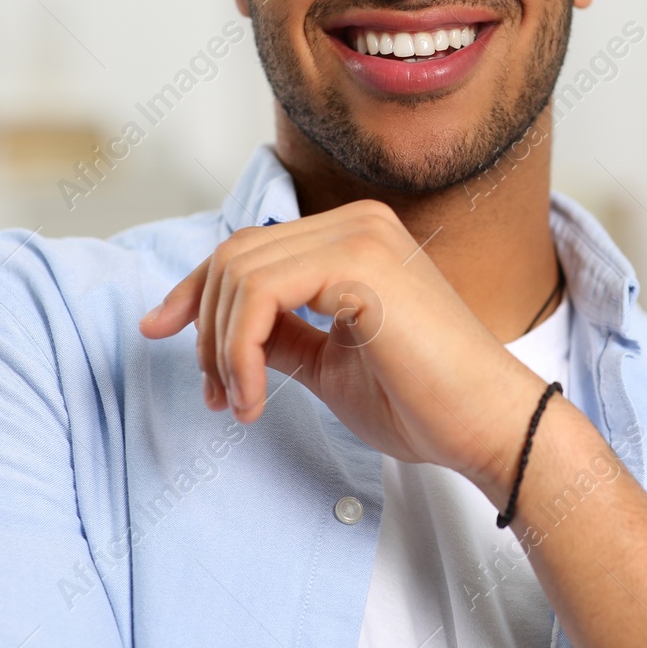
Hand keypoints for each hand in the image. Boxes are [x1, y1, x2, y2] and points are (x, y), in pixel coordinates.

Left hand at [138, 200, 546, 499]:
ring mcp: (360, 235)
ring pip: (239, 272)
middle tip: (218, 397)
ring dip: (221, 349)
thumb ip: (282, 335)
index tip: (159, 333)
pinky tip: (255, 398)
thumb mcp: (330, 364)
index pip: (249, 246)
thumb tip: (223, 332)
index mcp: (355, 237)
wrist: (487, 425)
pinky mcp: (360, 263)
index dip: (195, 291)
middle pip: (234, 254)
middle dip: (205, 331)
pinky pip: (261, 295)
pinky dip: (240, 351)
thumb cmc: (424, 402)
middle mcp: (357, 222)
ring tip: (241, 403)